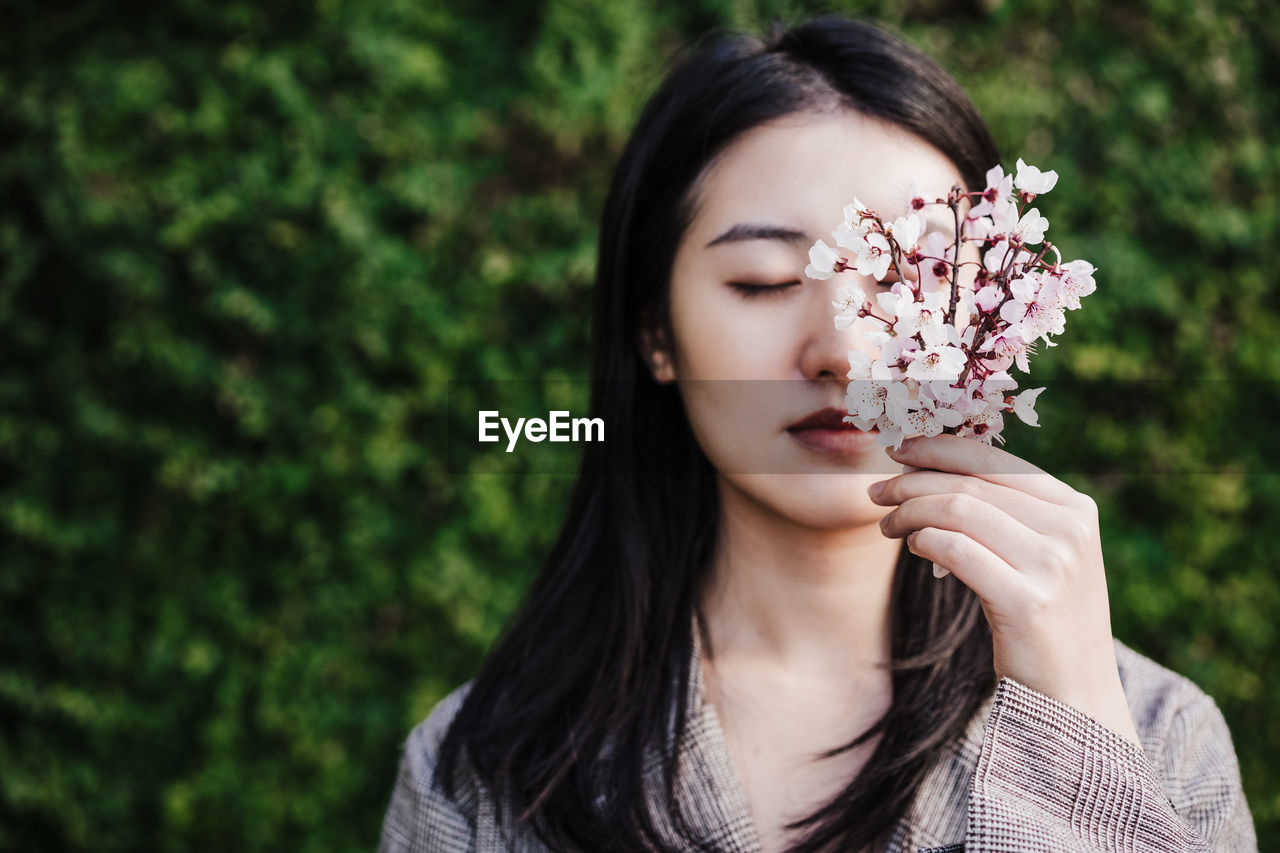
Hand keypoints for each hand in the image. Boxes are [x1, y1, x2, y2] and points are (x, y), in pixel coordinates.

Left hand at [869, 433, 1140, 746]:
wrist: (1077, 697)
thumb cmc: (1044, 622)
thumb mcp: (1039, 556)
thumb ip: (1006, 514)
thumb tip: (932, 473)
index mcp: (1074, 508)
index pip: (996, 461)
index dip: (940, 450)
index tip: (899, 450)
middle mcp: (1069, 529)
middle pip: (971, 485)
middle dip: (913, 482)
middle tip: (876, 492)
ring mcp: (1053, 564)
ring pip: (959, 511)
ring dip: (910, 512)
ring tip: (886, 524)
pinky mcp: (1027, 601)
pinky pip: (956, 551)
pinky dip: (924, 541)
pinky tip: (911, 547)